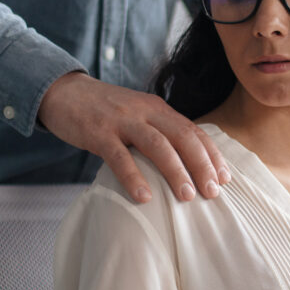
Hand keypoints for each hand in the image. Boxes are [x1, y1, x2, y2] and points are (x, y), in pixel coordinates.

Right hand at [38, 72, 228, 203]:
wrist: (63, 92)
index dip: (212, 155)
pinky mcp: (98, 132)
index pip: (193, 131)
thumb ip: (159, 132)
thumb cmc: (105, 111)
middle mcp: (145, 111)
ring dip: (176, 172)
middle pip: (183, 137)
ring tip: (187, 196)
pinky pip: (120, 157)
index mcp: (159, 108)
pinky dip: (134, 178)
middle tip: (212, 192)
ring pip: (158, 145)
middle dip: (202, 165)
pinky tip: (144, 198)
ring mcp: (122, 120)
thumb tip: (186, 165)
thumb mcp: (138, 115)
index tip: (225, 178)